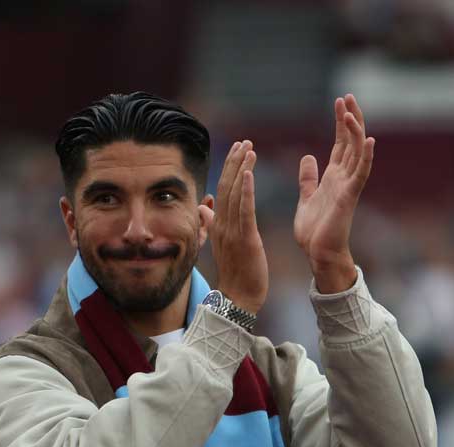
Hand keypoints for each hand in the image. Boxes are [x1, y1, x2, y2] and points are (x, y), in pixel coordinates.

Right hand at [208, 140, 268, 313]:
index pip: (223, 189)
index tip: (237, 149)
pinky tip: (249, 174)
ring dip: (241, 170)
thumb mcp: (223, 243)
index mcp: (219, 224)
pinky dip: (246, 191)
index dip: (229, 168)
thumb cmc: (236, 273)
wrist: (238, 298)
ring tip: (249, 149)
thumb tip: (204, 206)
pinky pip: (244, 211)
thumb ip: (213, 222)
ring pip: (235, 194)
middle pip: (227, 186)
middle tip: (244, 141)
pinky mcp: (245, 239)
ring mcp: (232, 231)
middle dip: (235, 162)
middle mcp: (223, 224)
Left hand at [294, 94, 374, 292]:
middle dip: (349, 118)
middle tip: (347, 95)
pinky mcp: (349, 196)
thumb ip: (308, 178)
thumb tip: (308, 158)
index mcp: (333, 177)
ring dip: (355, 130)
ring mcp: (349, 186)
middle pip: (350, 141)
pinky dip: (366, 156)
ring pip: (356, 151)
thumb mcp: (305, 198)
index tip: (339, 101)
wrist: (318, 254)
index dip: (340, 122)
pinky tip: (369, 139)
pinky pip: (361, 173)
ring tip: (350, 109)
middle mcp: (344, 178)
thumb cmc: (313, 232)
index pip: (340, 143)